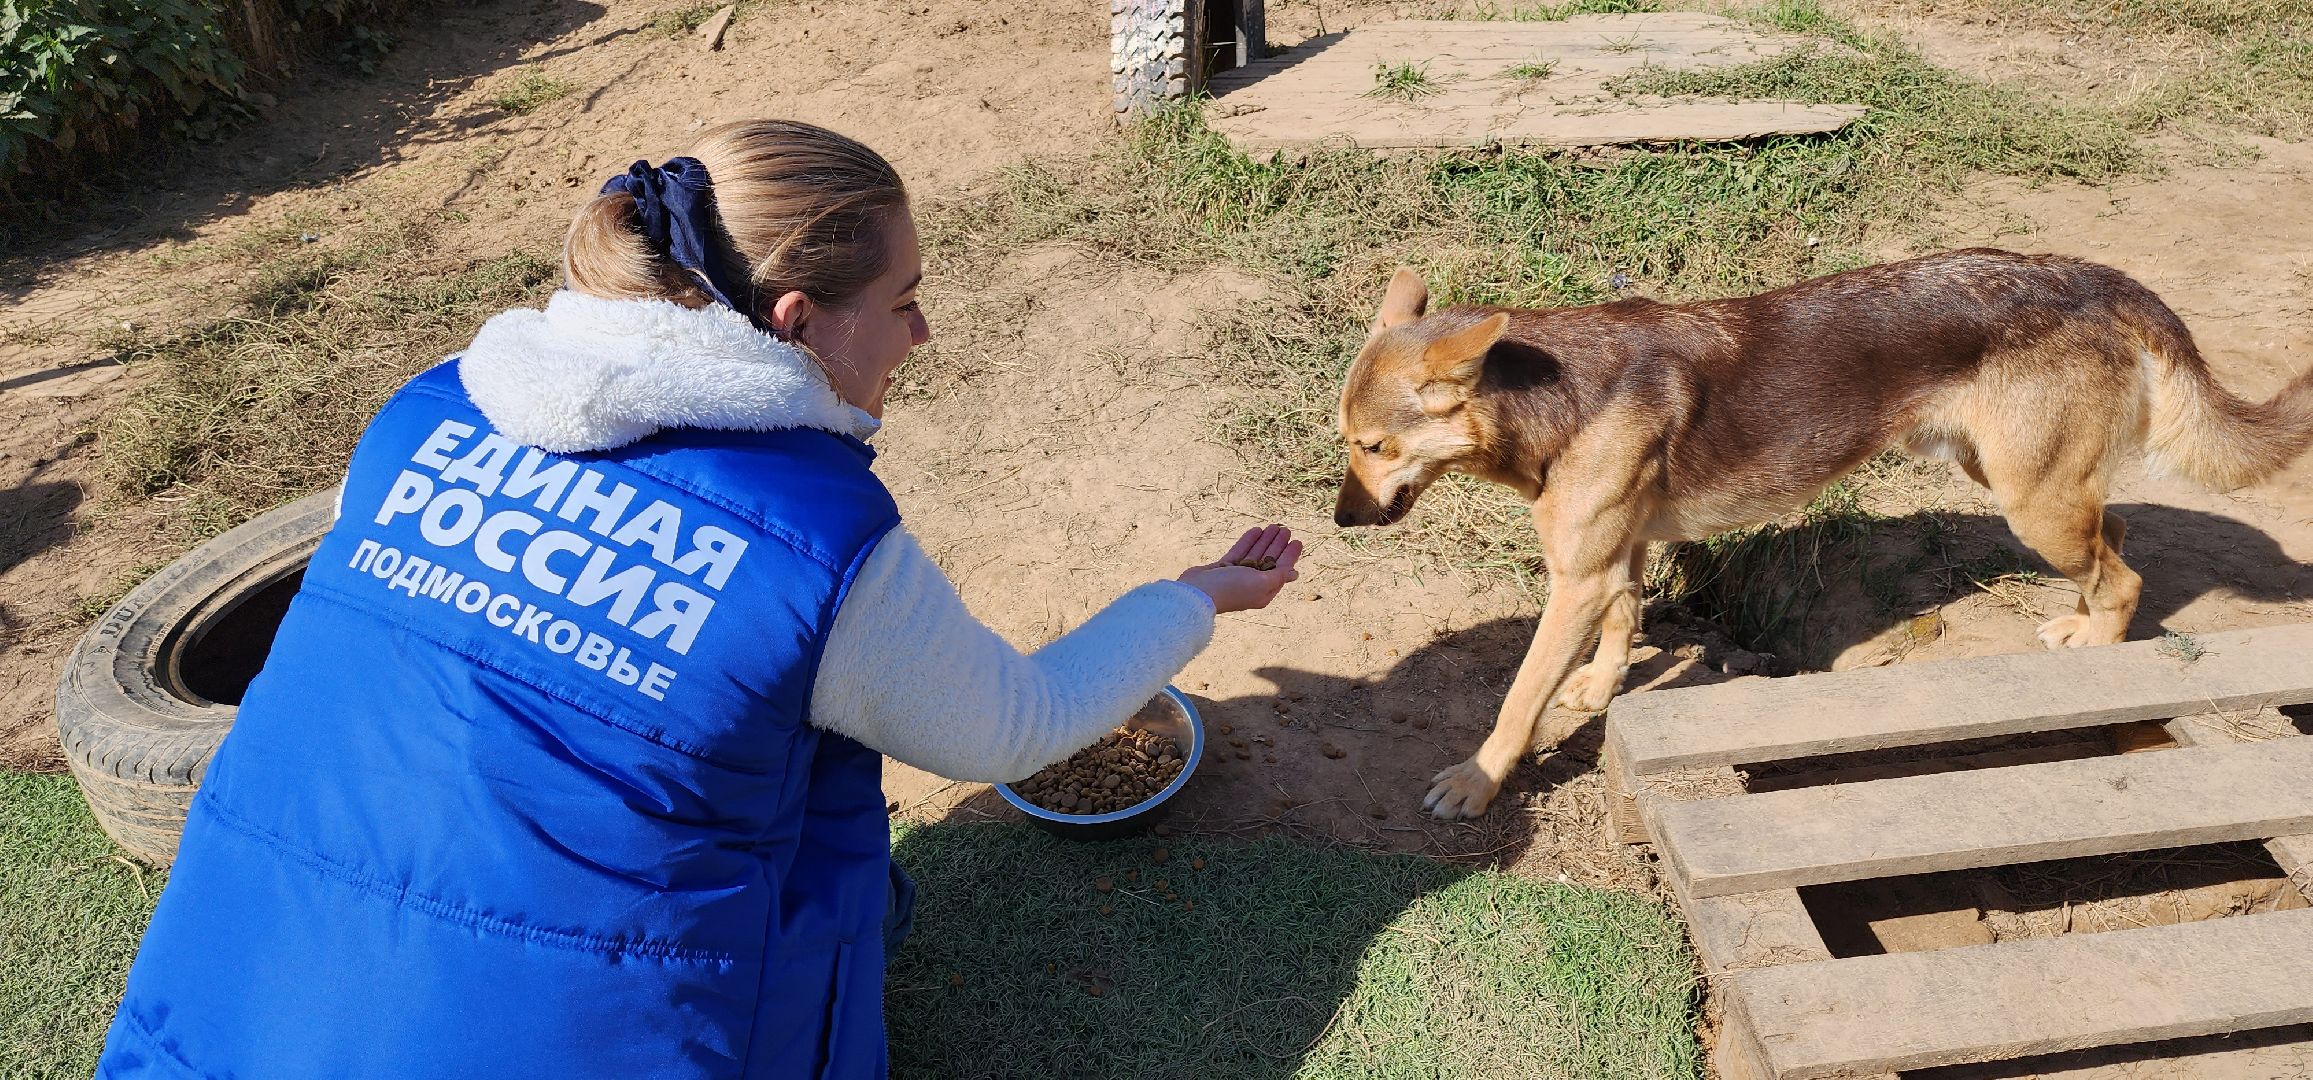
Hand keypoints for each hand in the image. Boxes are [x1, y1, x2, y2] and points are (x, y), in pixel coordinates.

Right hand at [1178, 525, 1302, 613]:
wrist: (1198, 592)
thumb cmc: (1232, 589)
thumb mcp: (1260, 583)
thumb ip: (1278, 576)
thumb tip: (1294, 574)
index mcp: (1263, 592)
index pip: (1280, 571)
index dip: (1289, 556)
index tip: (1297, 541)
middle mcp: (1251, 584)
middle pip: (1268, 561)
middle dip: (1277, 545)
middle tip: (1285, 529)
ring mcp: (1237, 575)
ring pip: (1255, 554)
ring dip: (1264, 541)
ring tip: (1273, 526)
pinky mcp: (1224, 568)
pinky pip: (1240, 552)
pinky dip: (1248, 542)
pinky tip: (1255, 531)